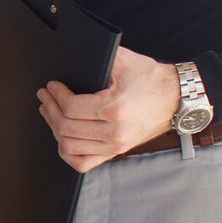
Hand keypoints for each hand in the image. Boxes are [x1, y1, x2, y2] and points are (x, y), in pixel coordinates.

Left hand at [36, 47, 180, 172]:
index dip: (55, 95)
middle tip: (45, 96)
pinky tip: (61, 137)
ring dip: (54, 128)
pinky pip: (82, 163)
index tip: (51, 86)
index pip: (71, 107)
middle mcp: (115, 132)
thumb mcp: (123, 61)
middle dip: (50, 109)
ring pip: (69, 146)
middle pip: (66, 128)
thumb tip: (69, 59)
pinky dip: (67, 152)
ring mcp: (116, 146)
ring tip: (49, 112)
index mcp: (115, 109)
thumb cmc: (151, 79)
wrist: (176, 98)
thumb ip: (96, 59)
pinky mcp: (116, 152)